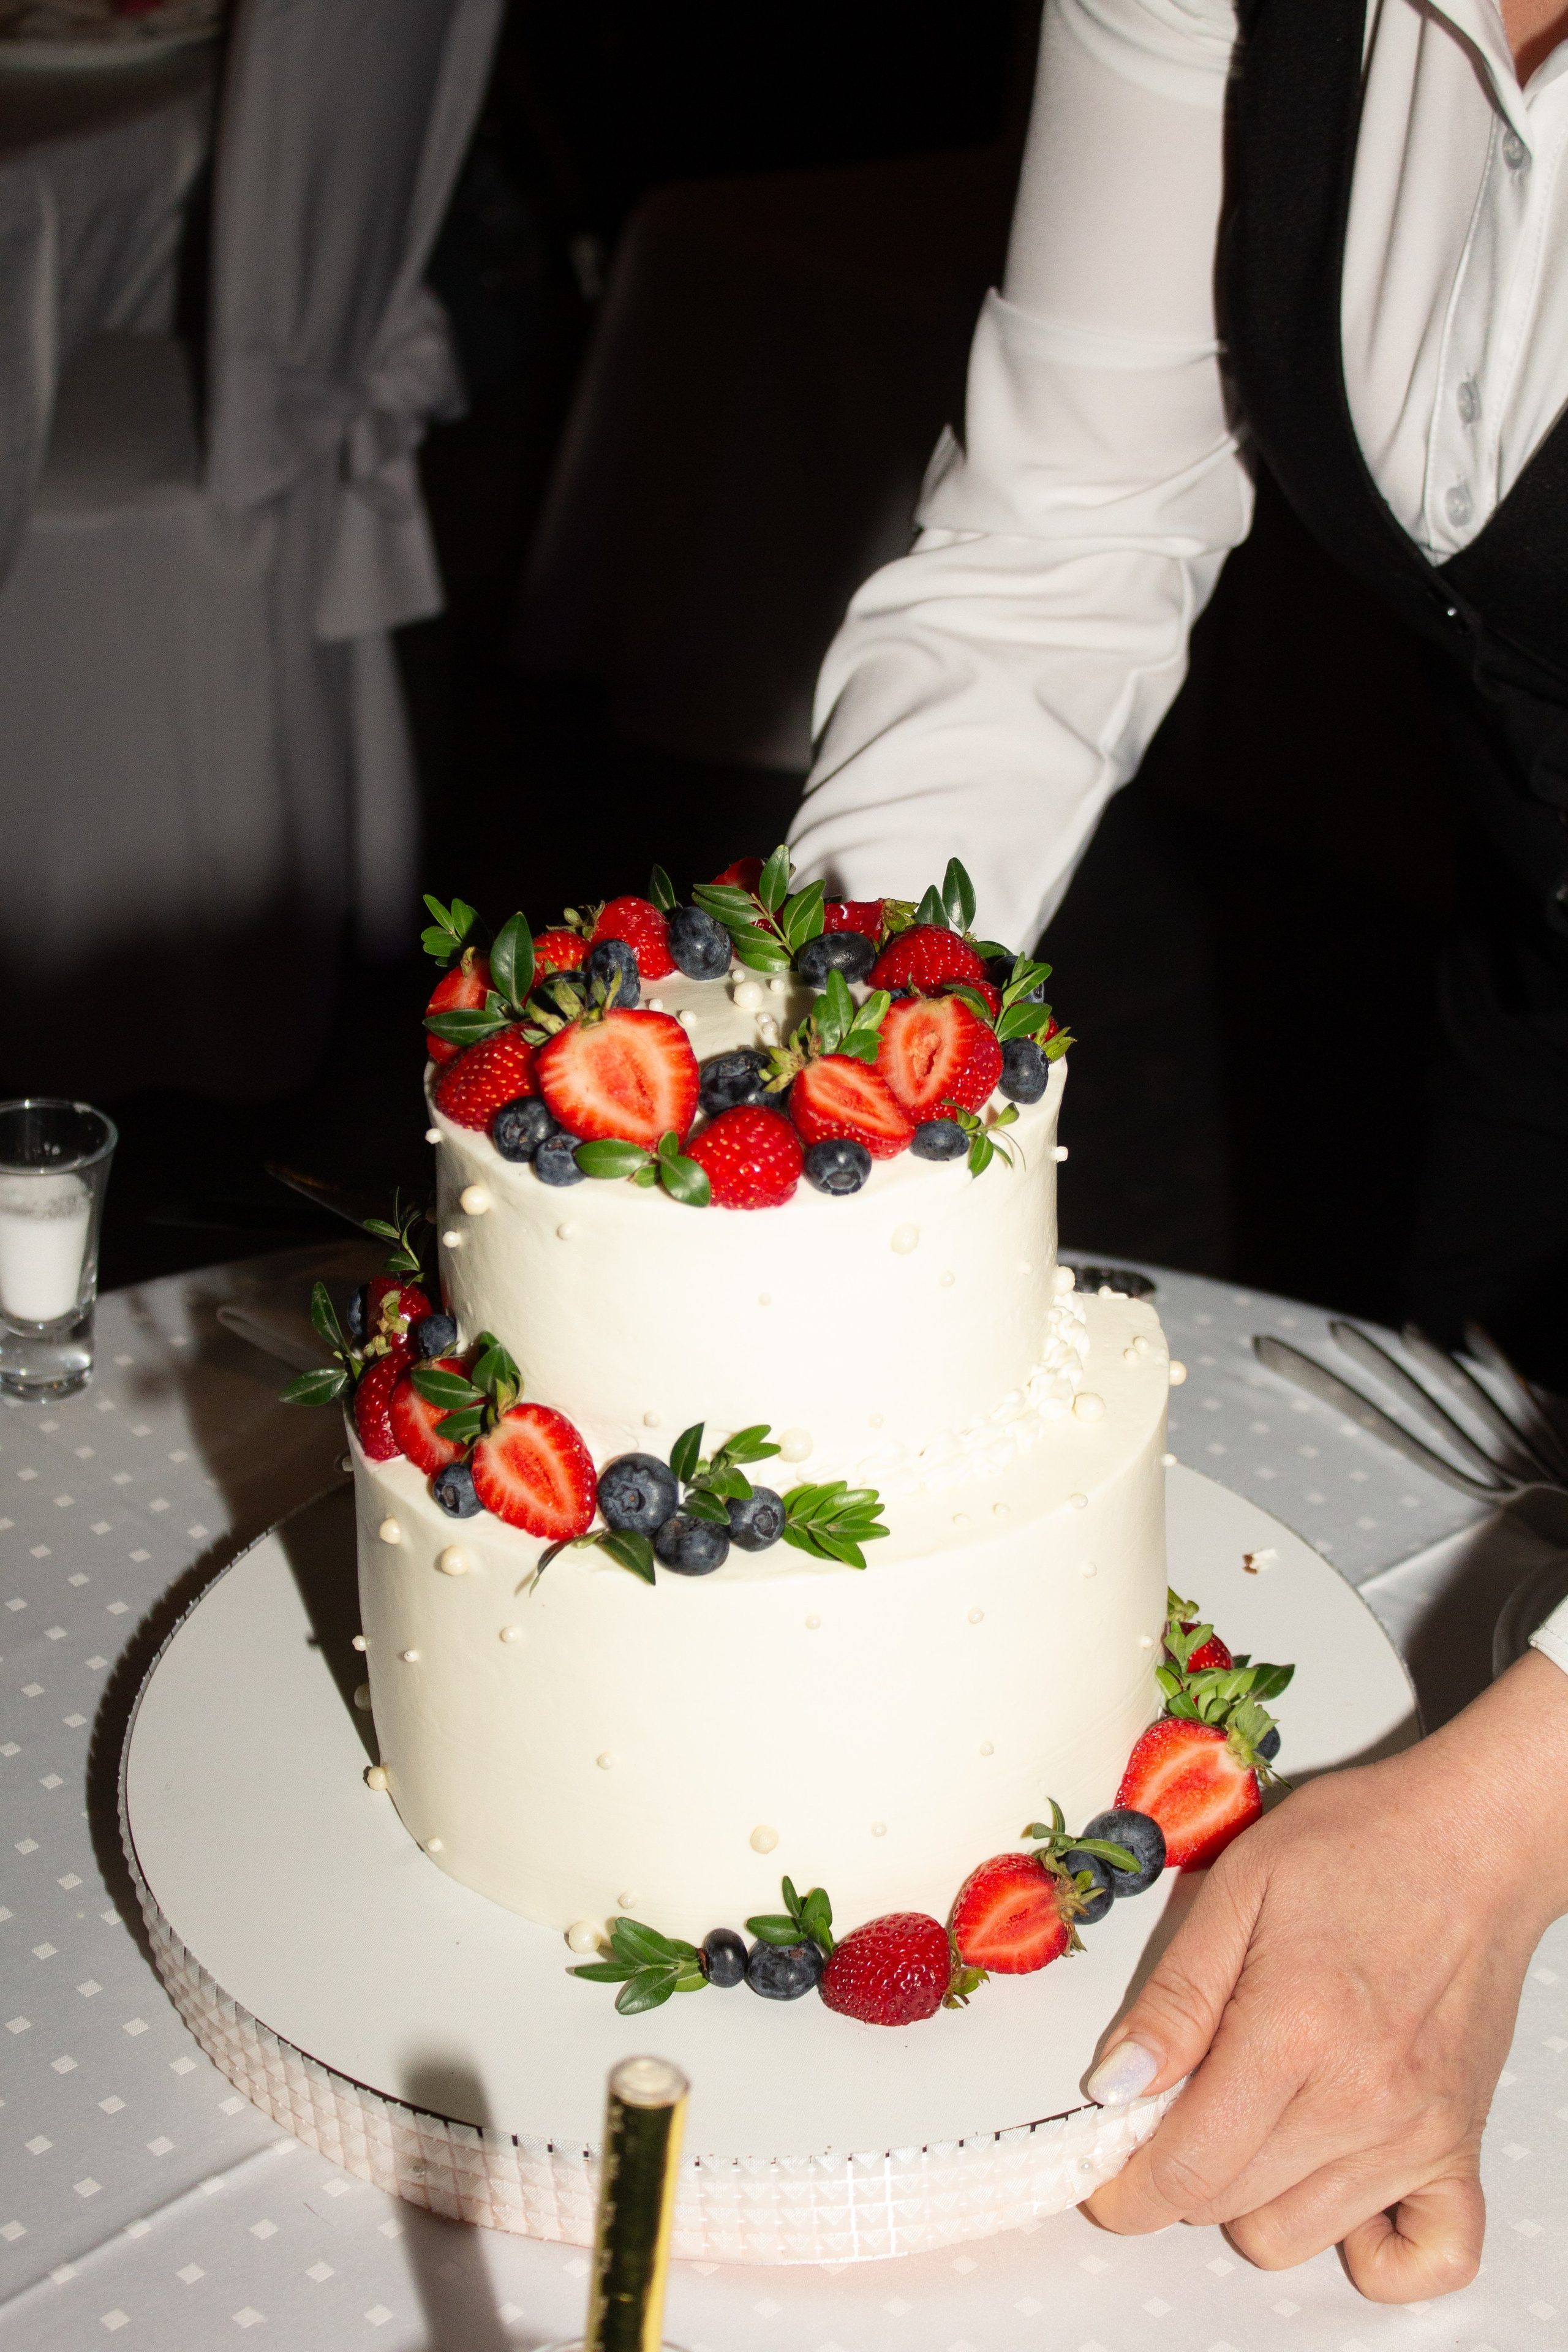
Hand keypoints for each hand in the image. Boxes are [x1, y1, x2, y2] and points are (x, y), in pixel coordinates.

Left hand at [1082, 1649, 1567, 2299]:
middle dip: (1177, 2174)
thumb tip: (1112, 2087)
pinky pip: (1428, 2258)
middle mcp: (1360, 2101)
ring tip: (1250, 2119)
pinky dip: (1374, 2245)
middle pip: (1229, 2207)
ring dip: (1251, 2199)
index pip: (1186, 2169)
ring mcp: (1418, 2134)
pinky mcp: (1461, 2145)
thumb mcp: (1235, 1888)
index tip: (1102, 2173)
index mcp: (1291, 2032)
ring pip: (1299, 2235)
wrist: (1472, 1841)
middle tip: (1173, 2110)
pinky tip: (1337, 2181)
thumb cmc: (1353, 1845)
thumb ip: (1172, 1998)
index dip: (1126, 2189)